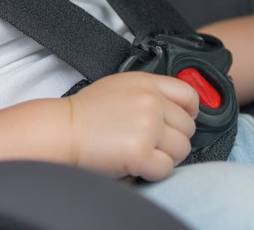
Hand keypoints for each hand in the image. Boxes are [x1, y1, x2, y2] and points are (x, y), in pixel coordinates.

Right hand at [66, 72, 198, 180]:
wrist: (64, 130)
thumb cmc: (86, 113)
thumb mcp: (121, 87)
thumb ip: (150, 93)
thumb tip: (175, 110)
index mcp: (147, 83)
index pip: (189, 95)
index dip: (189, 113)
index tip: (179, 123)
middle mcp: (151, 102)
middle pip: (188, 127)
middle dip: (173, 139)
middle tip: (153, 145)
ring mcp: (148, 127)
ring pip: (182, 149)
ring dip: (165, 156)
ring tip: (143, 154)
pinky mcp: (140, 152)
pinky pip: (166, 168)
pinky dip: (153, 172)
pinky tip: (137, 165)